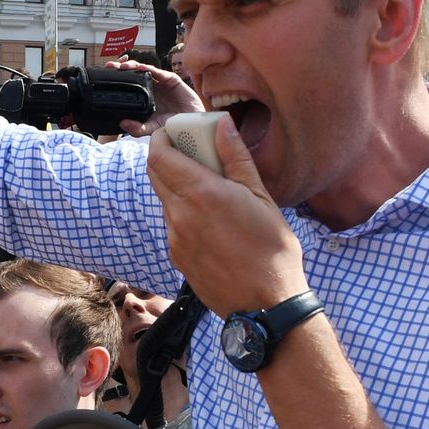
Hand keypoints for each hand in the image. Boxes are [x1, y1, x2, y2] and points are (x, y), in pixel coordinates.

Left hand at [103, 58, 204, 135]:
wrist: (191, 124)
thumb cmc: (172, 125)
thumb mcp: (152, 129)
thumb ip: (138, 128)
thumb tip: (122, 123)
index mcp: (143, 96)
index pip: (127, 84)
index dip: (116, 79)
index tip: (103, 77)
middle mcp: (150, 87)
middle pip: (132, 74)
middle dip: (120, 68)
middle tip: (109, 66)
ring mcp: (160, 82)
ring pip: (144, 70)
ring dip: (133, 66)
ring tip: (124, 66)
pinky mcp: (171, 79)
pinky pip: (159, 72)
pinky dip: (150, 69)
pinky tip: (142, 68)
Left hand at [147, 115, 305, 316]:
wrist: (266, 305)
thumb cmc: (272, 249)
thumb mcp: (261, 196)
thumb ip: (236, 158)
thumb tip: (222, 124)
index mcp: (200, 194)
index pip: (159, 156)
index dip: (161, 139)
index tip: (174, 132)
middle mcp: (180, 215)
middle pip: (155, 175)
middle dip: (167, 158)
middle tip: (191, 153)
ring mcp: (175, 239)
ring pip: (165, 201)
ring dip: (178, 187)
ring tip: (210, 189)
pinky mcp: (177, 258)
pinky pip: (173, 225)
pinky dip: (184, 213)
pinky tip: (211, 220)